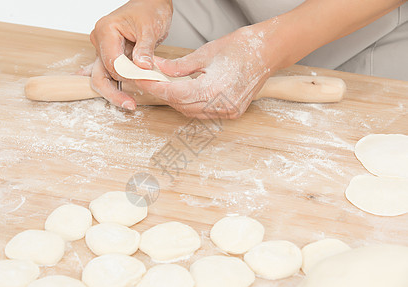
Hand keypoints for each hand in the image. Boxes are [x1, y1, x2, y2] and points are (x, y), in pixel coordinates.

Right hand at [85, 0, 172, 109]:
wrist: (151, 3)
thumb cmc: (149, 9)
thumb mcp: (150, 28)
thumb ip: (145, 49)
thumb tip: (142, 67)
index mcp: (106, 31)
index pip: (112, 63)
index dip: (127, 76)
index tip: (143, 82)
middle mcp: (100, 40)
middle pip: (100, 74)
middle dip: (114, 92)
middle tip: (130, 104)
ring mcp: (104, 49)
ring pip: (103, 77)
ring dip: (116, 91)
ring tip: (130, 103)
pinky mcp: (111, 55)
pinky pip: (109, 73)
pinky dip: (114, 86)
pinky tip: (115, 97)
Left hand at [136, 20, 286, 118]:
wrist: (269, 51)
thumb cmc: (243, 47)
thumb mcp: (205, 53)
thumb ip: (180, 66)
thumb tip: (158, 68)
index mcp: (214, 90)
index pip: (174, 93)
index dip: (155, 88)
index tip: (142, 80)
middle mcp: (221, 106)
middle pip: (181, 105)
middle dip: (163, 93)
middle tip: (149, 80)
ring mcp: (228, 111)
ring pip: (191, 111)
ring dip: (176, 100)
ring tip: (163, 84)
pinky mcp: (232, 112)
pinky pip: (203, 112)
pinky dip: (190, 103)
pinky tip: (183, 91)